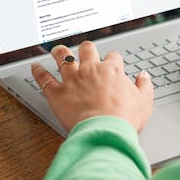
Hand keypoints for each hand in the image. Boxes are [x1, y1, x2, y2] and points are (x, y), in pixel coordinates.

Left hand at [31, 41, 154, 132]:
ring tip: (56, 50)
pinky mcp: (57, 93)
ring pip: (62, 57)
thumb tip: (144, 76)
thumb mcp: (144, 102)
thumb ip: (144, 86)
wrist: (105, 131)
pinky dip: (38, 72)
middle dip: (86, 48)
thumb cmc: (124, 119)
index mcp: (112, 71)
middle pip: (87, 49)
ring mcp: (72, 79)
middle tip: (84, 51)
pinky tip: (35, 67)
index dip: (112, 60)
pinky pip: (44, 78)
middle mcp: (91, 69)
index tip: (111, 64)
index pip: (113, 57)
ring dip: (59, 52)